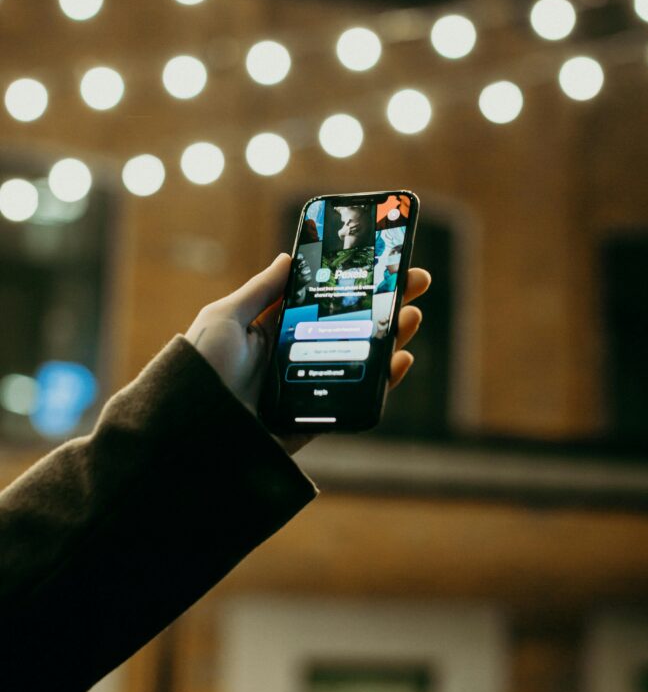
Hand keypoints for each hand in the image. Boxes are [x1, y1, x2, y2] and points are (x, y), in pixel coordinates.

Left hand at [186, 253, 430, 454]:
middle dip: (385, 302)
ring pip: (362, 358)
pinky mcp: (318, 418)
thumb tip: (288, 258)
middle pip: (351, 325)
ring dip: (392, 334)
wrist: (188, 433)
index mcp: (273, 330)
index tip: (383, 261)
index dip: (354, 282)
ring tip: (411, 314)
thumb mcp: (224, 318)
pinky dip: (385, 380)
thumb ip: (260, 291)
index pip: (324, 300)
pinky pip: (358, 398)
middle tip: (415, 281)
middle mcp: (295, 357)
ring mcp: (309, 387)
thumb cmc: (198, 370)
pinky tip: (400, 358)